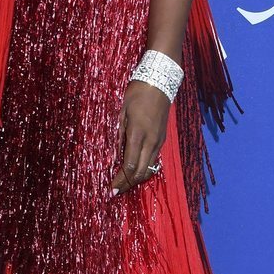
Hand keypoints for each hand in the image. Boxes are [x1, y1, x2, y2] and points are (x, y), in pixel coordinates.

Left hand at [110, 80, 169, 195]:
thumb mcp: (122, 113)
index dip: (120, 180)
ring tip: (124, 184)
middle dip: (128, 184)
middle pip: (141, 172)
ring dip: (137, 179)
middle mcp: (151, 141)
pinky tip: (135, 171)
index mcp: (138, 134)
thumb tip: (114, 156)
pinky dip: (144, 169)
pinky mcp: (162, 139)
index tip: (111, 189)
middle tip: (115, 191)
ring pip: (149, 168)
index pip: (130, 165)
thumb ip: (119, 136)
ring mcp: (159, 141)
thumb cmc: (136, 94)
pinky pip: (153, 160)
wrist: (159, 82)